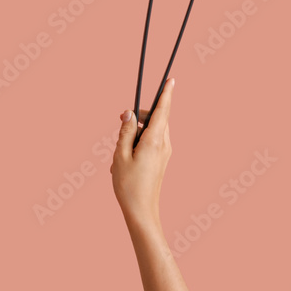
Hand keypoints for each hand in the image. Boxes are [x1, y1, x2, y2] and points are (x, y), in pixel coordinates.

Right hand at [111, 77, 174, 229]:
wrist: (142, 210)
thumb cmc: (128, 185)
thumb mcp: (120, 155)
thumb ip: (124, 131)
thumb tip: (128, 113)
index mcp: (153, 141)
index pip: (162, 111)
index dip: (166, 94)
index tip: (171, 79)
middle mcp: (163, 145)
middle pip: (155, 118)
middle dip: (139, 115)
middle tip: (119, 121)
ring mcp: (164, 153)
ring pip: (152, 129)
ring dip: (136, 130)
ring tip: (120, 148)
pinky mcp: (161, 159)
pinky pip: (151, 141)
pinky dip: (138, 141)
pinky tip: (125, 157)